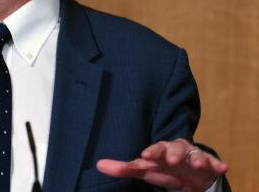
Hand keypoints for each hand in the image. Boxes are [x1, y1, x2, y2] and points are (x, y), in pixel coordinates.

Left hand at [96, 138, 227, 191]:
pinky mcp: (208, 164)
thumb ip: (123, 168)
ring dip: (197, 157)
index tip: (145, 155)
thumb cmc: (161, 168)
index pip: (156, 148)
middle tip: (172, 159)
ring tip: (198, 164)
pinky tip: (222, 166)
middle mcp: (177, 150)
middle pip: (176, 146)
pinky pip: (214, 162)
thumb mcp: (144, 169)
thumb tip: (99, 164)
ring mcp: (193, 156)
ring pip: (196, 154)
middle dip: (175, 152)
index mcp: (161, 150)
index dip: (151, 151)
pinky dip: (217, 163)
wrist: (187, 173)